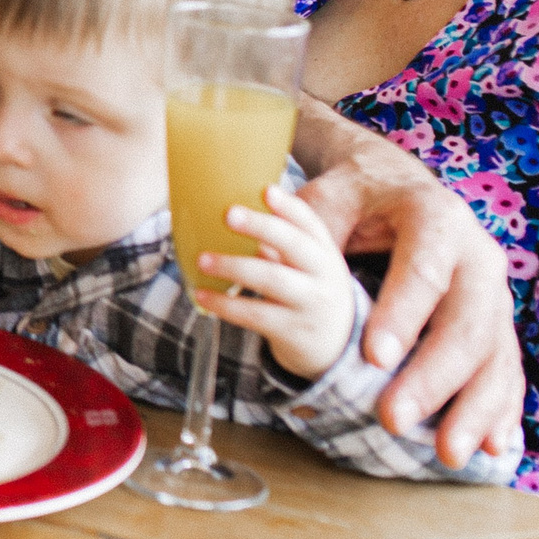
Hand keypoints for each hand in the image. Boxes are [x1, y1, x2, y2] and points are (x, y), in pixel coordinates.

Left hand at [194, 185, 354, 381]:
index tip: (266, 189)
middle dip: (262, 227)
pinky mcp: (294, 332)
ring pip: (273, 280)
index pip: (310, 223)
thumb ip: (278, 245)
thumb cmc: (309, 294)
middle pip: (295, 245)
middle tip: (228, 213)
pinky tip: (202, 294)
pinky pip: (256, 315)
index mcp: (325, 253)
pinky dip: (226, 304)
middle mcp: (325, 276)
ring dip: (234, 267)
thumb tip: (230, 213)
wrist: (336, 348)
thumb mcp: (306, 268)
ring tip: (203, 260)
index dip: (289, 206)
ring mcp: (312, 305)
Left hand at [294, 113, 525, 466]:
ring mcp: (494, 292)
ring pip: (494, 354)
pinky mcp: (497, 323)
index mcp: (437, 217)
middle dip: (433, 377)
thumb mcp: (333, 193)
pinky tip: (494, 446)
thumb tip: (266, 254)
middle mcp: (477, 256)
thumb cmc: (361, 194)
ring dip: (473, 408)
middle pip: (466, 322)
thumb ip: (308, 223)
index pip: (423, 269)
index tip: (373, 358)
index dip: (402, 315)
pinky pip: (507, 369)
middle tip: (392, 418)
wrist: (403, 187)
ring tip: (446, 452)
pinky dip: (502, 409)